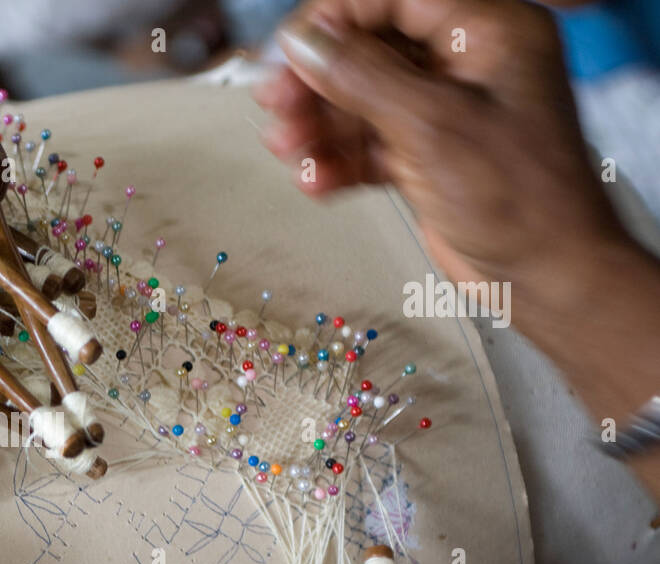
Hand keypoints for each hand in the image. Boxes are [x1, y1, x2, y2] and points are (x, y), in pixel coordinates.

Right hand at [256, 0, 659, 499]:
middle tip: (276, 106)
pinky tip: (315, 181)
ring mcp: (444, 112)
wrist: (546, 276)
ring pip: (361, 102)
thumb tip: (303, 42)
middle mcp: (465, 63)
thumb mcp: (431, 125)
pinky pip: (368, 146)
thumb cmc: (519, 197)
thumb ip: (361, 77)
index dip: (334, 22)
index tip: (288, 52)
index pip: (393, 0)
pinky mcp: (427, 157)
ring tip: (287, 150)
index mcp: (487, 31)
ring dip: (319, 127)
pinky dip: (338, 162)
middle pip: (369, 51)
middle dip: (318, 82)